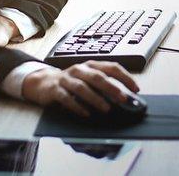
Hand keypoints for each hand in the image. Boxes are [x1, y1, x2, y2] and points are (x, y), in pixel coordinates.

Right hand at [21, 61, 138, 116]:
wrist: (43, 82)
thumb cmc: (71, 82)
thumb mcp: (88, 79)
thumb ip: (104, 85)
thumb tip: (126, 98)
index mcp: (91, 65)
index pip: (112, 67)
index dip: (125, 77)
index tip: (136, 89)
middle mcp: (79, 69)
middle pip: (97, 76)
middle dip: (112, 88)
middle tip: (123, 99)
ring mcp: (66, 78)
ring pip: (82, 87)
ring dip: (96, 98)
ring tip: (106, 109)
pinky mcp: (55, 89)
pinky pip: (66, 98)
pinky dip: (77, 106)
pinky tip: (85, 113)